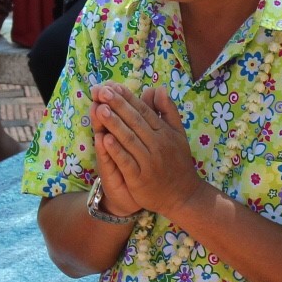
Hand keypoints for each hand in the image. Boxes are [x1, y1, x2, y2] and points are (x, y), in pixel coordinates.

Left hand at [93, 84, 201, 219]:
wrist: (182, 195)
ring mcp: (149, 162)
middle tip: (102, 91)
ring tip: (99, 109)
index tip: (113, 86)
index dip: (128, 98)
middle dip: (117, 105)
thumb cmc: (177, 162)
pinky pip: (126, 162)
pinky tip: (104, 140)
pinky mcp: (140, 179)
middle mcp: (158, 145)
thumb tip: (159, 88)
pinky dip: (116, 151)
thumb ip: (168, 111)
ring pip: (129, 139)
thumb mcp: (178, 134)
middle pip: (135, 121)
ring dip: (114, 124)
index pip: (144, 111)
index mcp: (165, 132)